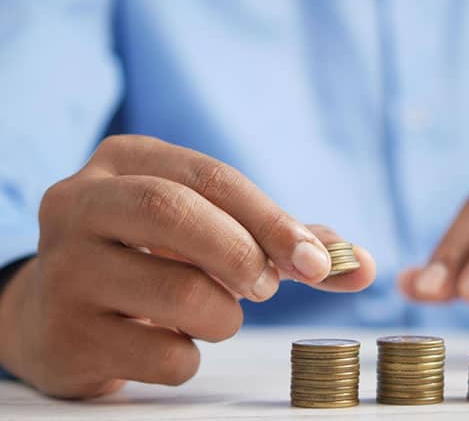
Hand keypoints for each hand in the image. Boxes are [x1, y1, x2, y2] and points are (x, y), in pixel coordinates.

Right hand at [0, 135, 375, 397]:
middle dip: (243, 254)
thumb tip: (362, 264)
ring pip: (178, 293)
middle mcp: (80, 204)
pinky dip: (190, 356)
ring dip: (223, 315)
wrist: (57, 313)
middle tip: (267, 288)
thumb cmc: (152, 260)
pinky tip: (170, 342)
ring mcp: (64, 270)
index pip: (210, 176)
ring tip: (214, 314)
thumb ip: (283, 242)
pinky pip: (162, 355)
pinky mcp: (65, 335)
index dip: (273, 219)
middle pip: (176, 213)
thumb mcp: (206, 230)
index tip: (318, 262)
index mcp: (124, 162)